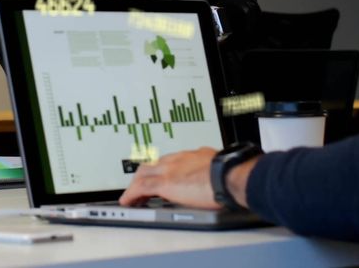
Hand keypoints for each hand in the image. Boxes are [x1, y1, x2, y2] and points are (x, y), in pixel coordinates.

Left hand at [119, 148, 258, 209]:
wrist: (229, 175)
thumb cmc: (230, 173)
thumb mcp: (219, 166)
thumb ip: (212, 170)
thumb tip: (216, 179)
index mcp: (191, 156)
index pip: (169, 161)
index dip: (161, 170)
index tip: (160, 176)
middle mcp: (178, 159)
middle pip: (152, 165)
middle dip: (144, 176)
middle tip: (141, 187)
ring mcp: (169, 170)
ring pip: (143, 174)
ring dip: (136, 185)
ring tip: (132, 197)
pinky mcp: (164, 183)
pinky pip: (141, 188)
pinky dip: (131, 195)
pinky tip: (128, 202)